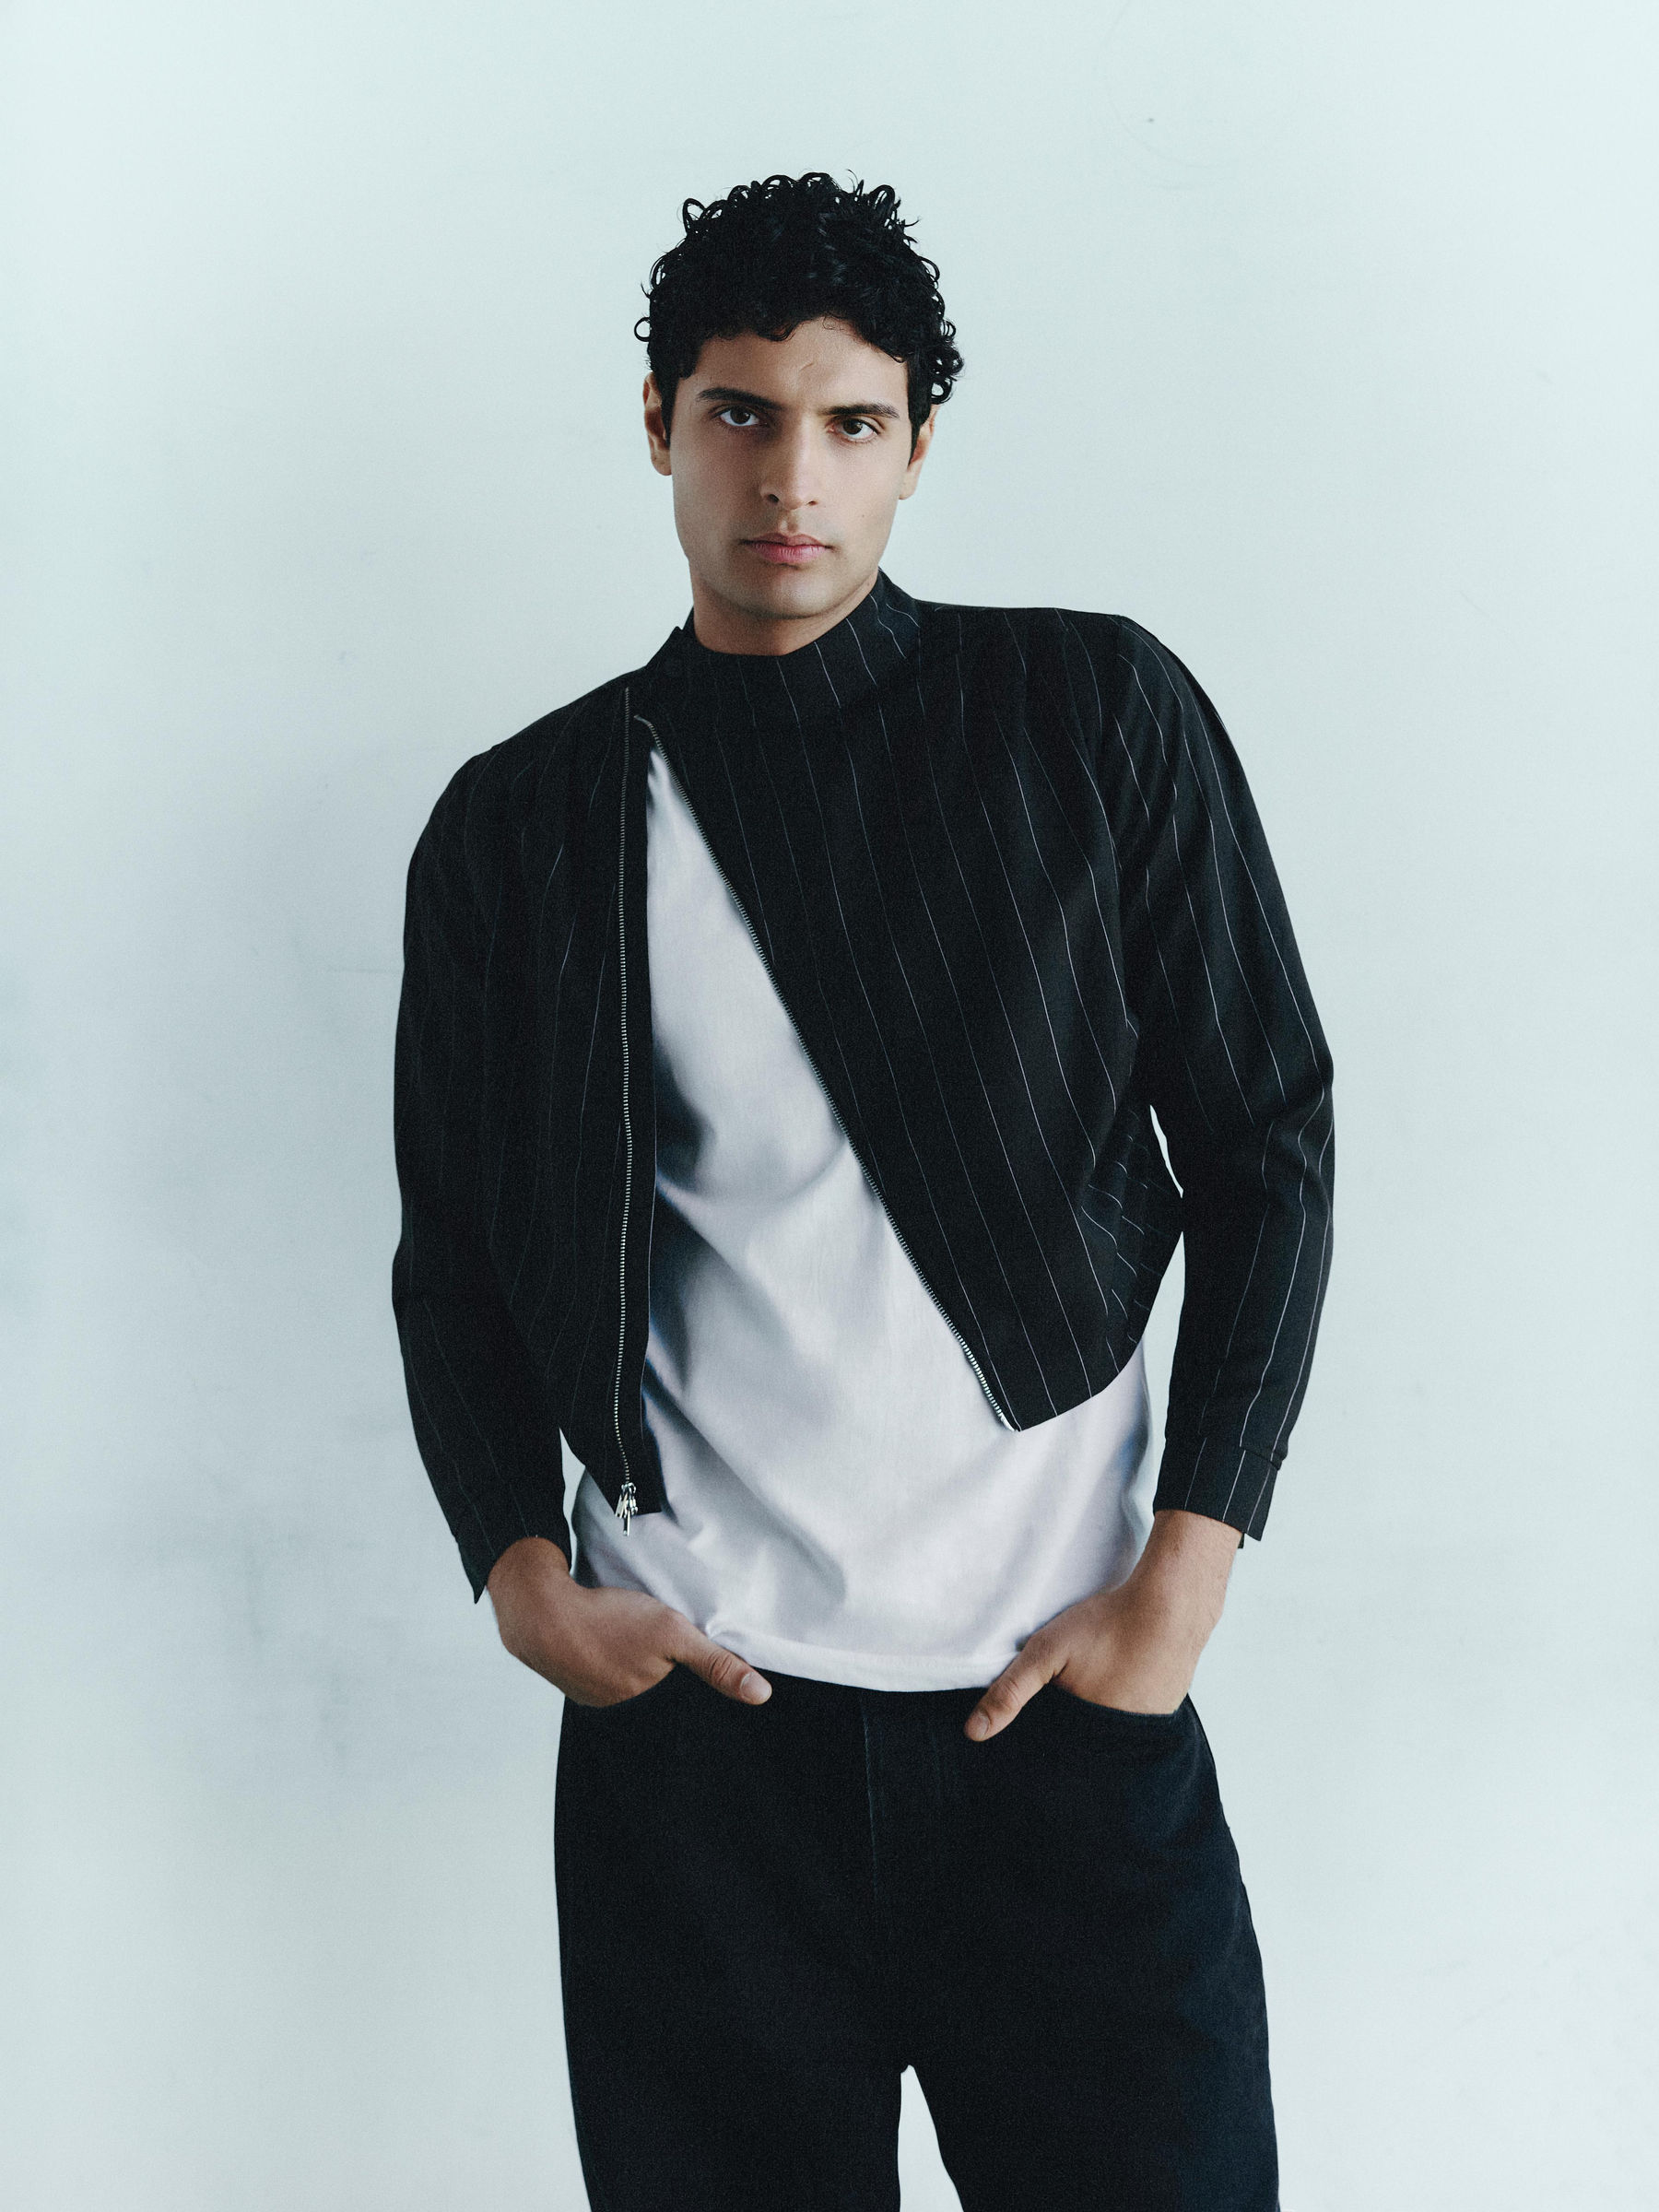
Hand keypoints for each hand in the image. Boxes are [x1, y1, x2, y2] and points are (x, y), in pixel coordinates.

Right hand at [485, 1535, 771, 1708]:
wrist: (537, 1610)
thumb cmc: (607, 1621)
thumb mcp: (673, 1633)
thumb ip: (716, 1664)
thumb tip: (762, 1696)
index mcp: (644, 1708)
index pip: (680, 1711)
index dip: (691, 1695)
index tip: (695, 1678)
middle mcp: (618, 1710)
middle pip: (655, 1699)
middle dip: (665, 1683)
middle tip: (661, 1652)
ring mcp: (591, 1695)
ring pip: (628, 1684)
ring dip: (636, 1668)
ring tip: (635, 1645)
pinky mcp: (573, 1675)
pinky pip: (602, 1671)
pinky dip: (610, 1658)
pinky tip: (611, 1640)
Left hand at [965, 1508, 1239, 1740]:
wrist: (1172, 1605)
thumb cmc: (1107, 1626)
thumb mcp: (1047, 1651)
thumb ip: (1011, 1691)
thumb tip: (973, 1733)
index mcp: (1090, 1737)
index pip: (1057, 1754)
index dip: (1042, 1738)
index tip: (1033, 1724)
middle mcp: (1122, 1744)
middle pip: (1083, 1744)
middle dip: (1068, 1729)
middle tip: (1066, 1692)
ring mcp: (1147, 1726)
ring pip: (1109, 1730)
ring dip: (1097, 1715)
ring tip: (1091, 1684)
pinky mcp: (1165, 1709)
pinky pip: (1133, 1714)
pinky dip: (1121, 1701)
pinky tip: (1116, 1677)